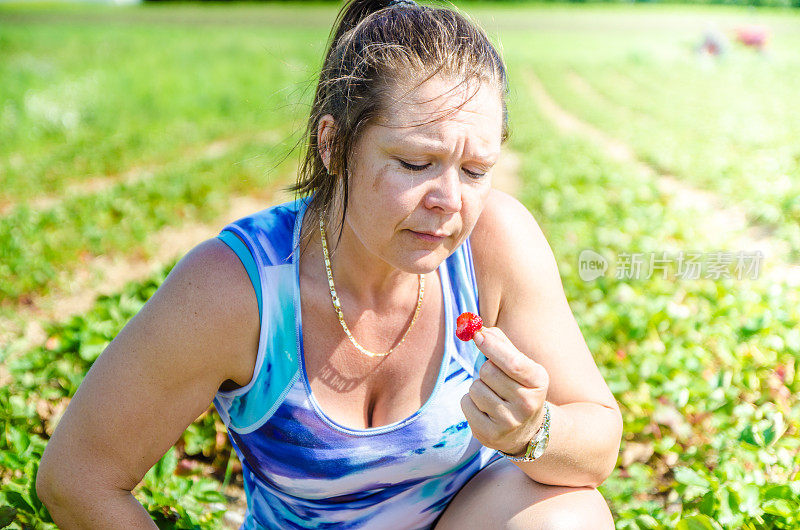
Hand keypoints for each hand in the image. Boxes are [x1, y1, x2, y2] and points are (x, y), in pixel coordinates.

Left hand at [459, 326, 549, 456]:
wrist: (527, 430)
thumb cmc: (519, 387)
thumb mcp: (521, 365)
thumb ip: (502, 344)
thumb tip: (479, 329)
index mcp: (538, 381)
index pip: (513, 362)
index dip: (492, 346)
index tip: (477, 334)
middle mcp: (527, 404)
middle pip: (488, 372)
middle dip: (486, 370)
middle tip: (495, 378)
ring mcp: (509, 422)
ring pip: (475, 388)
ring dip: (478, 387)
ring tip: (493, 396)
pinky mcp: (490, 435)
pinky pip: (466, 404)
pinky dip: (470, 402)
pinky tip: (485, 409)